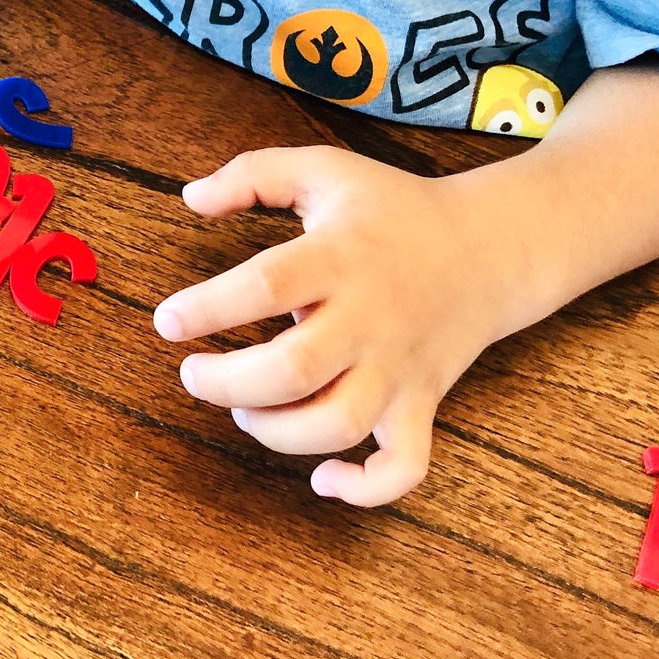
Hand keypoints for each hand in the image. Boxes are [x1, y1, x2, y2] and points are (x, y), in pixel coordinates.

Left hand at [153, 145, 510, 506]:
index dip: (208, 308)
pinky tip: (325, 479)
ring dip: (277, 432)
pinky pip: (405, 466)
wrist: (490, 249)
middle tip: (193, 374)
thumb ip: (253, 174)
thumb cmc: (393, 210)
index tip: (168, 321)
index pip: (267, 285)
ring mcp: (398, 367)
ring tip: (245, 409)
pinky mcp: (421, 403)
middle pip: (293, 369)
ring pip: (337, 424)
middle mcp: (370, 318)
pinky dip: (367, 488)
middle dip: (228, 382)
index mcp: (341, 256)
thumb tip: (189, 198)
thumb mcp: (325, 169)